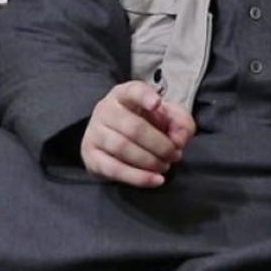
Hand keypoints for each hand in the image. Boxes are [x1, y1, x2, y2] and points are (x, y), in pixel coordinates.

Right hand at [80, 81, 195, 187]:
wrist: (116, 142)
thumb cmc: (145, 124)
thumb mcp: (167, 117)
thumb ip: (180, 122)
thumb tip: (178, 139)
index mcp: (123, 94)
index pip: (132, 91)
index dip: (144, 96)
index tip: (157, 104)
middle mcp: (105, 110)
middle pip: (133, 127)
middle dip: (160, 144)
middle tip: (174, 155)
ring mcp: (94, 133)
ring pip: (122, 148)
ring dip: (149, 161)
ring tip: (165, 166)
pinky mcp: (91, 157)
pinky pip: (114, 169)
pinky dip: (137, 177)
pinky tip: (155, 180)